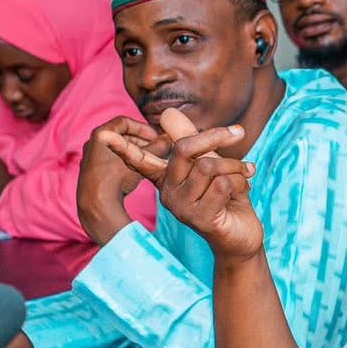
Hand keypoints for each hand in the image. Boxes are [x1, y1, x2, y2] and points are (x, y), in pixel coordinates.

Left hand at [79, 117, 155, 245]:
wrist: (96, 204)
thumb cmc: (116, 179)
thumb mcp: (140, 161)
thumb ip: (157, 148)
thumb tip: (170, 140)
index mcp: (101, 134)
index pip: (124, 121)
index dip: (143, 128)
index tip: (156, 136)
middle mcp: (92, 142)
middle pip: (120, 134)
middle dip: (140, 140)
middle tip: (155, 147)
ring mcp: (90, 156)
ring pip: (116, 147)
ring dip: (134, 151)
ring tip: (149, 159)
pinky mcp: (91, 170)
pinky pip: (111, 158)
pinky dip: (125, 159)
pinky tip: (136, 171)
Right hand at [104, 107, 263, 262]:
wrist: (243, 234)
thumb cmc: (225, 196)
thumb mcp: (209, 164)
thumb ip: (189, 140)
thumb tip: (167, 112)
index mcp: (166, 178)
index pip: (139, 160)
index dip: (121, 147)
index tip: (101, 134)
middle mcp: (167, 193)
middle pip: (184, 149)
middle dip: (216, 137)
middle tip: (240, 132)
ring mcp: (181, 208)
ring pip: (206, 166)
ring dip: (235, 165)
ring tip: (245, 173)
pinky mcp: (199, 219)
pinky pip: (222, 184)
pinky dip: (240, 181)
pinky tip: (243, 192)